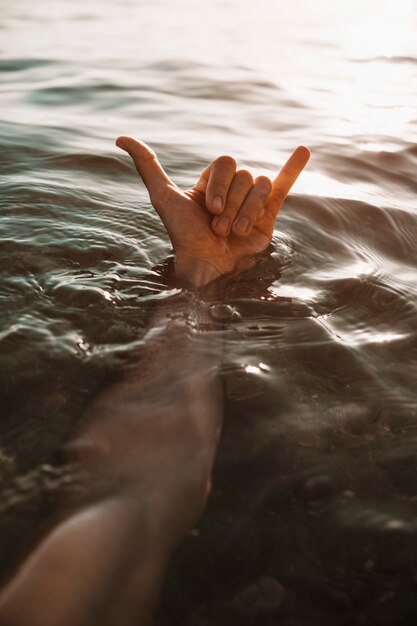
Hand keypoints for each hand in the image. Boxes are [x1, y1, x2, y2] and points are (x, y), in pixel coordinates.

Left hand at [116, 137, 309, 286]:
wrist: (207, 266)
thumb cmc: (183, 234)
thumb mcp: (163, 196)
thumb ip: (147, 166)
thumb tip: (121, 137)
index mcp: (211, 183)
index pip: (225, 162)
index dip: (219, 184)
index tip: (208, 209)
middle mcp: (232, 190)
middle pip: (244, 175)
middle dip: (231, 203)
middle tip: (219, 227)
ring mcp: (251, 201)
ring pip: (260, 185)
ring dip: (247, 210)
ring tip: (236, 232)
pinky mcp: (269, 215)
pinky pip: (283, 185)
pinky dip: (293, 169)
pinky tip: (303, 151)